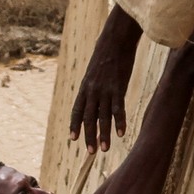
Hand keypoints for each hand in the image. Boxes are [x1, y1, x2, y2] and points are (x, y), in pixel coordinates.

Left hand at [70, 5, 141, 152]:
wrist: (115, 41)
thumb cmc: (105, 56)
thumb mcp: (93, 72)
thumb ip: (92, 87)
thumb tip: (92, 98)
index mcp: (84, 88)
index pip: (77, 111)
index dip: (75, 125)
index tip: (73, 139)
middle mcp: (92, 91)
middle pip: (89, 118)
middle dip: (89, 136)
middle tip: (90, 152)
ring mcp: (104, 90)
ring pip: (102, 117)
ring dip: (103, 135)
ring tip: (104, 150)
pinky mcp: (118, 87)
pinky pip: (117, 109)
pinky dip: (119, 122)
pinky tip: (120, 134)